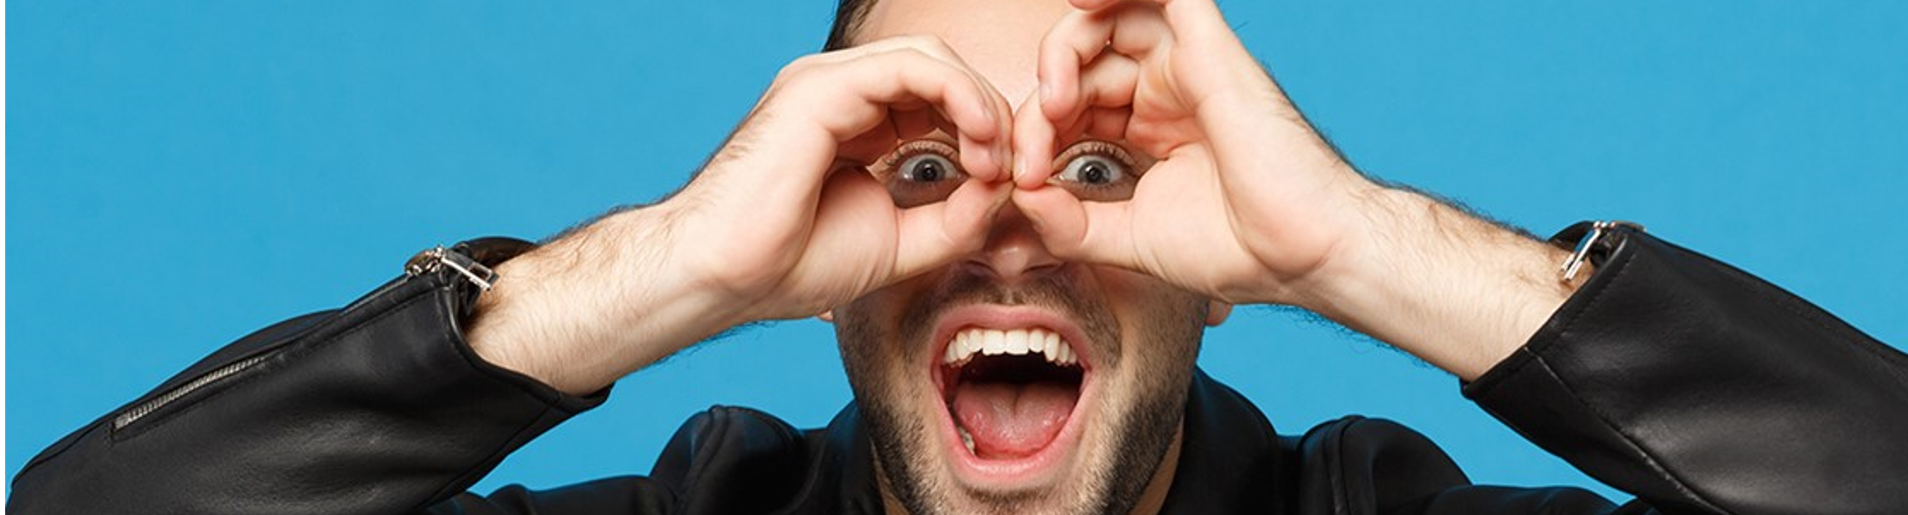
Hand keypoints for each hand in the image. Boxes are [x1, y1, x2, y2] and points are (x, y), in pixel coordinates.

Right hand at [469, 36, 1013, 393]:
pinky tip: (980, 141)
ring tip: (998, 158)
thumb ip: (957, 216)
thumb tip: (1006, 189)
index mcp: (855, 122)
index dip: (985, 133)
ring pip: (931, 58)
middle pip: (940, 72)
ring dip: (981, 105)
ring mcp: (829, 84)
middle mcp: (841, 93)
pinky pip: (912, 66)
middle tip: (1012, 169)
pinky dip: (960, 97)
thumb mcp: (903, 242)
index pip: (938, 99)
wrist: (726, 277)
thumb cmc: (791, 263)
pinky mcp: (823, 88)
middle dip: (990, 115)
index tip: (1008, 184)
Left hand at [1010, 0, 1381, 306]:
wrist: (1300, 254)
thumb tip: (1019, 195)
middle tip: (1030, 154)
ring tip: (1052, 100)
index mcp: (1152, 126)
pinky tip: (1081, 1)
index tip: (1024, 182)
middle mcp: (1169, 88)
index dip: (1036, 133)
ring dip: (1064, 50)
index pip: (1074, 102)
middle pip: (1083, 60)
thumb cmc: (1237, 249)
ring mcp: (1189, 64)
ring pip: (1111, 19)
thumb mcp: (1127, 237)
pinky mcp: (1208, 48)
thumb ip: (1068, 221)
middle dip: (1041, 101)